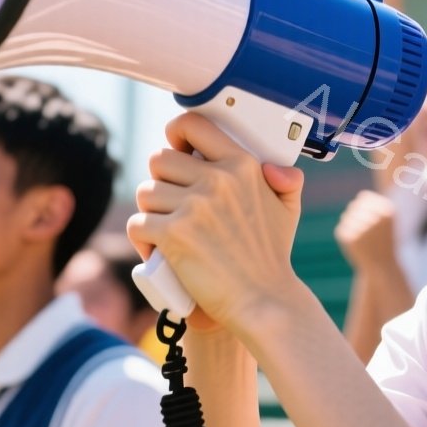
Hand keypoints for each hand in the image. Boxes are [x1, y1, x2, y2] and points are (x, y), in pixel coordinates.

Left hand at [126, 112, 311, 333]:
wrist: (264, 302)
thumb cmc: (272, 258)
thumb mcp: (288, 210)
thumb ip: (286, 180)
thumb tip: (274, 166)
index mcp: (243, 165)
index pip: (193, 125)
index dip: (176, 135)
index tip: (175, 151)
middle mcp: (218, 179)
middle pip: (159, 160)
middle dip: (161, 183)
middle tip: (172, 206)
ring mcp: (195, 205)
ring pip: (145, 193)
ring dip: (150, 213)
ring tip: (166, 233)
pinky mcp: (174, 233)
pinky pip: (138, 223)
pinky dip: (143, 240)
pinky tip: (158, 251)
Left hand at [334, 190, 399, 271]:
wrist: (382, 267)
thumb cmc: (385, 240)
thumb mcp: (387, 220)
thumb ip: (376, 204)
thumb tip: (361, 195)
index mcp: (387, 212)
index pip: (364, 196)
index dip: (365, 206)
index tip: (371, 218)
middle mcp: (375, 218)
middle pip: (354, 205)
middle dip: (358, 215)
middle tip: (366, 230)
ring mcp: (361, 228)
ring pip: (347, 215)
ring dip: (352, 224)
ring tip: (363, 237)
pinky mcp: (349, 238)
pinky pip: (342, 227)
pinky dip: (347, 234)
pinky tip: (357, 244)